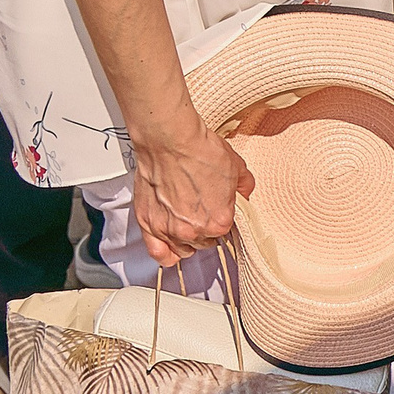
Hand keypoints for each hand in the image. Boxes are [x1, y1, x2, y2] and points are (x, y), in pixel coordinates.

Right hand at [129, 123, 253, 267]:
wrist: (171, 141)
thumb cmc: (200, 151)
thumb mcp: (237, 168)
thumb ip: (244, 188)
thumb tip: (245, 195)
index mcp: (219, 221)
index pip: (226, 232)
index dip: (223, 219)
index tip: (219, 211)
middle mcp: (193, 231)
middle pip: (204, 242)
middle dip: (205, 229)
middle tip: (201, 212)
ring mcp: (168, 230)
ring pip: (182, 249)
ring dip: (186, 240)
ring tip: (186, 224)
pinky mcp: (148, 224)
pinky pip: (157, 252)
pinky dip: (164, 252)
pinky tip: (169, 246)